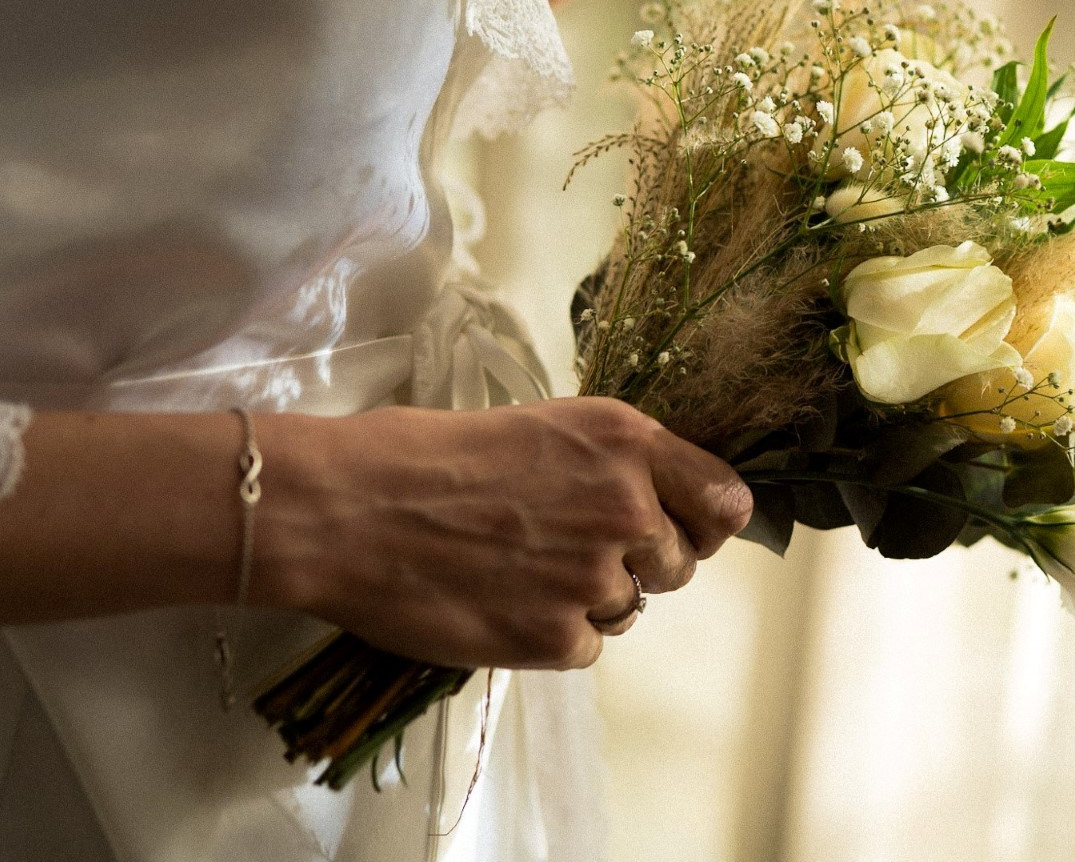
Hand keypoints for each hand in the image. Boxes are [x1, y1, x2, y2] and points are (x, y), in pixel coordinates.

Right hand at [258, 398, 751, 670]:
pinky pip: (590, 646)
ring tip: (520, 569)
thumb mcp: (545, 428)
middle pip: (680, 564)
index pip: (726, 500)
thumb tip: (656, 502)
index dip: (704, 521)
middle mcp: (628, 508)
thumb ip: (613, 464)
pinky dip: (553, 635)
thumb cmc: (431, 455)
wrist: (349, 509)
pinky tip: (503, 601)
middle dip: (638, 564)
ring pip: (631, 608)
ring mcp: (595, 576)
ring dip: (589, 599)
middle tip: (571, 550)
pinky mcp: (556, 637)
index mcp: (628, 443)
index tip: (681, 528)